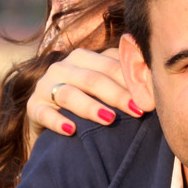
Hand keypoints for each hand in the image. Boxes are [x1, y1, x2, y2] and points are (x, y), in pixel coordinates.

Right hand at [26, 48, 142, 146]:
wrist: (54, 128)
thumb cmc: (90, 106)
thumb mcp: (106, 91)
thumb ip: (125, 79)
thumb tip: (155, 78)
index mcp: (84, 58)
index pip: (111, 65)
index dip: (132, 81)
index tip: (152, 99)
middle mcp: (63, 67)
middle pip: (93, 78)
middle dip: (117, 95)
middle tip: (139, 110)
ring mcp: (45, 86)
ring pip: (69, 94)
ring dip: (90, 107)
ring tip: (109, 119)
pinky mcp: (33, 107)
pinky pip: (43, 113)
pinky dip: (57, 121)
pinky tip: (71, 130)